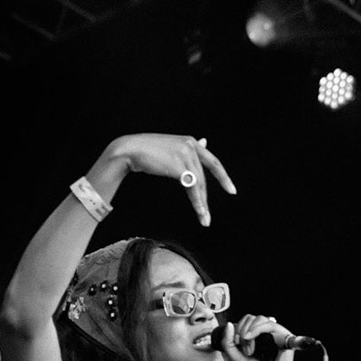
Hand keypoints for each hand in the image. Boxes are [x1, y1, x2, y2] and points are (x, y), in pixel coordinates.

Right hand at [107, 133, 236, 226]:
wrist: (130, 150)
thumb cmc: (146, 151)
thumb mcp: (171, 148)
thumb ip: (187, 150)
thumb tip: (205, 142)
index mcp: (190, 142)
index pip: (212, 161)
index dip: (223, 177)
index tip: (231, 190)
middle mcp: (191, 146)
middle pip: (205, 176)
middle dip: (207, 197)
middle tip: (209, 216)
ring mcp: (186, 155)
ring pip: (199, 184)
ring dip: (202, 204)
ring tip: (204, 219)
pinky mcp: (180, 166)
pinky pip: (192, 187)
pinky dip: (197, 201)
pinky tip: (199, 211)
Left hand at [221, 314, 299, 360]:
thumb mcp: (236, 357)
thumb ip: (228, 342)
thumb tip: (228, 324)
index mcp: (255, 337)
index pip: (245, 321)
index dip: (237, 329)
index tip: (236, 344)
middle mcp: (265, 333)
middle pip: (251, 318)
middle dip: (242, 331)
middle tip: (243, 349)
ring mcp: (274, 333)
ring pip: (259, 319)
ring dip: (249, 332)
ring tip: (249, 350)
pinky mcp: (283, 334)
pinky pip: (269, 324)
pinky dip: (256, 329)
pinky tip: (250, 338)